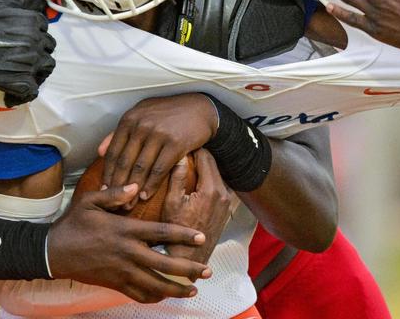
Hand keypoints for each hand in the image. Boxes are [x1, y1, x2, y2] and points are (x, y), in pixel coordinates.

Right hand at [0, 0, 56, 106]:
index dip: (35, 36)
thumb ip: (20, 6)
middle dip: (38, 52)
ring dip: (36, 71)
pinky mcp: (21, 80)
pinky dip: (23, 94)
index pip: (44, 29)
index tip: (24, 41)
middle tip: (22, 58)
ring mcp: (30, 61)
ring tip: (21, 75)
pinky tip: (11, 94)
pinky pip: (32, 90)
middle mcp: (35, 40)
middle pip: (48, 49)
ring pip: (46, 68)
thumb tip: (37, 3)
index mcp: (31, 21)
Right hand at [48, 183, 211, 302]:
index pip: (161, 233)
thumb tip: (135, 186)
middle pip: (164, 264)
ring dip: (175, 288)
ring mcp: (121, 271)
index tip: (201, 237)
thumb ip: (114, 194)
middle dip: (188, 268)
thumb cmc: (73, 224)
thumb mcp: (90, 201)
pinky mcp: (114, 283)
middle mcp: (127, 253)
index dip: (183, 235)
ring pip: (154, 284)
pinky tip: (164, 297)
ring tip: (192, 289)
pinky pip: (137, 294)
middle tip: (206, 270)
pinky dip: (153, 297)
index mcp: (125, 230)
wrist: (53, 252)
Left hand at [100, 94, 218, 203]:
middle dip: (117, 186)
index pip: (113, 151)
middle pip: (125, 162)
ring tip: (128, 204)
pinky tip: (145, 195)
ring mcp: (159, 134)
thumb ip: (119, 133)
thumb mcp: (141, 115)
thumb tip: (99, 151)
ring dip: (133, 189)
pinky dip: (151, 185)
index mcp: (130, 119)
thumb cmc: (168, 113)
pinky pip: (159, 170)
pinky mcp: (175, 144)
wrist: (200, 109)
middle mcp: (142, 125)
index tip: (104, 189)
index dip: (107, 173)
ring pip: (140, 168)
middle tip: (113, 202)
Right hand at [163, 149, 233, 264]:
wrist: (189, 258)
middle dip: (200, 156)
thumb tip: (181, 156)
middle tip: (185, 149)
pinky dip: (208, 180)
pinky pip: (218, 187)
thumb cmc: (176, 232)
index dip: (195, 147)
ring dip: (205, 168)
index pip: (206, 157)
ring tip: (189, 163)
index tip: (184, 142)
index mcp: (212, 189)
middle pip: (213, 164)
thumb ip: (178, 177)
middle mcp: (224, 193)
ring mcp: (227, 202)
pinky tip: (195, 180)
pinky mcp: (226, 210)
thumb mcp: (172, 202)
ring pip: (216, 175)